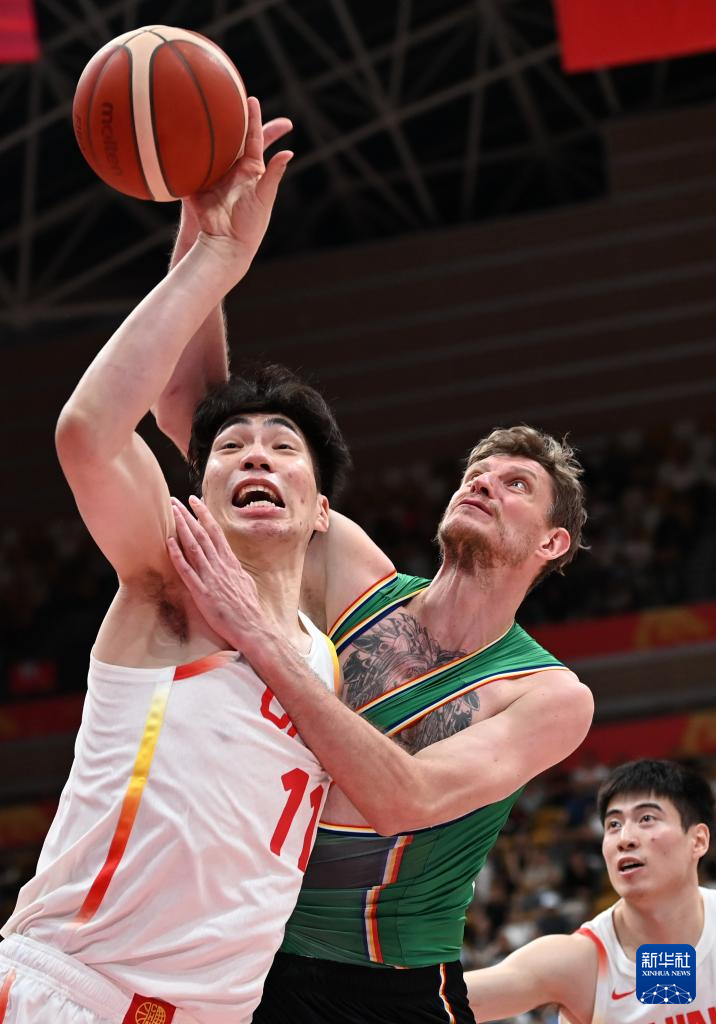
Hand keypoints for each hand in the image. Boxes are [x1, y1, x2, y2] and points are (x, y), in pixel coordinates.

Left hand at [167, 495, 276, 652]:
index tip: (195, 501)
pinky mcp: (202, 592)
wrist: (252, 628)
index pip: (216, 532)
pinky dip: (178, 555)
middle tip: (176, 500)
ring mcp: (211, 578)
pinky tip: (169, 542)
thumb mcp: (246, 583)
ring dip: (182, 527)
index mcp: (230, 562)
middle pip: (202, 534)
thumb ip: (235, 570)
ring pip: (194, 546)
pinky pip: (187, 570)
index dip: (204, 515)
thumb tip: (231, 563)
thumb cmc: (249, 609)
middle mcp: (220, 566)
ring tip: (172, 512)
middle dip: (189, 515)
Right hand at [186, 96, 292, 259]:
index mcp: (251, 171)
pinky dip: (187, 152)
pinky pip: (190, 165)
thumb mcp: (264, 198)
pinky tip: (182, 134)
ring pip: (210, 147)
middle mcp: (232, 170)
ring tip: (203, 106)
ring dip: (207, 130)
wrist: (225, 245)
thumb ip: (274, 175)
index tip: (251, 99)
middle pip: (231, 137)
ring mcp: (213, 176)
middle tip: (228, 94)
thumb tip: (289, 153)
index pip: (253, 139)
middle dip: (229, 117)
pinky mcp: (196, 184)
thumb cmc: (249, 226)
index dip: (254, 119)